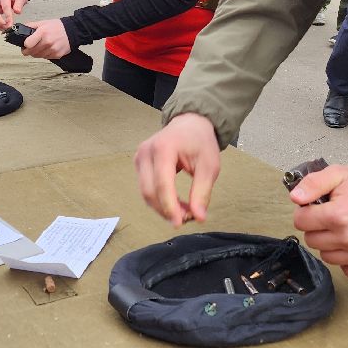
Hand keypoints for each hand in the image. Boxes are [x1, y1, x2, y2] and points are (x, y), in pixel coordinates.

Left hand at [20, 17, 70, 59]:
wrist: (72, 31)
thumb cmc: (57, 27)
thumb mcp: (43, 22)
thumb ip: (31, 26)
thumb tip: (21, 29)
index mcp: (42, 33)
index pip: (28, 44)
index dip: (25, 45)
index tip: (25, 44)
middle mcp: (47, 42)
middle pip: (31, 52)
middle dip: (28, 50)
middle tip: (30, 47)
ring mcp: (52, 50)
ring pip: (38, 56)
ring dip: (36, 53)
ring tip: (40, 47)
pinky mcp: (57, 55)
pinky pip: (46, 58)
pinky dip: (44, 54)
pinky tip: (47, 48)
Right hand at [133, 112, 221, 226]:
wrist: (190, 124)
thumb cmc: (200, 142)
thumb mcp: (209, 166)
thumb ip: (202, 192)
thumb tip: (199, 217)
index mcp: (164, 148)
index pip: (162, 184)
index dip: (170, 206)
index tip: (180, 223)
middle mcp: (146, 152)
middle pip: (150, 191)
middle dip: (166, 210)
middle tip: (186, 218)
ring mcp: (139, 157)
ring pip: (145, 193)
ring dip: (162, 208)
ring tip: (183, 211)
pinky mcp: (138, 163)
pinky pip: (146, 188)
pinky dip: (159, 200)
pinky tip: (174, 204)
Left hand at [289, 165, 347, 278]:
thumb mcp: (340, 174)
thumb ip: (313, 183)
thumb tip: (295, 197)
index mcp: (338, 216)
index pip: (300, 221)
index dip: (307, 212)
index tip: (319, 208)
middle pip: (311, 241)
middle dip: (318, 228)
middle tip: (334, 218)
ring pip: (327, 257)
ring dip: (332, 245)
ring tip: (346, 230)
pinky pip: (347, 270)